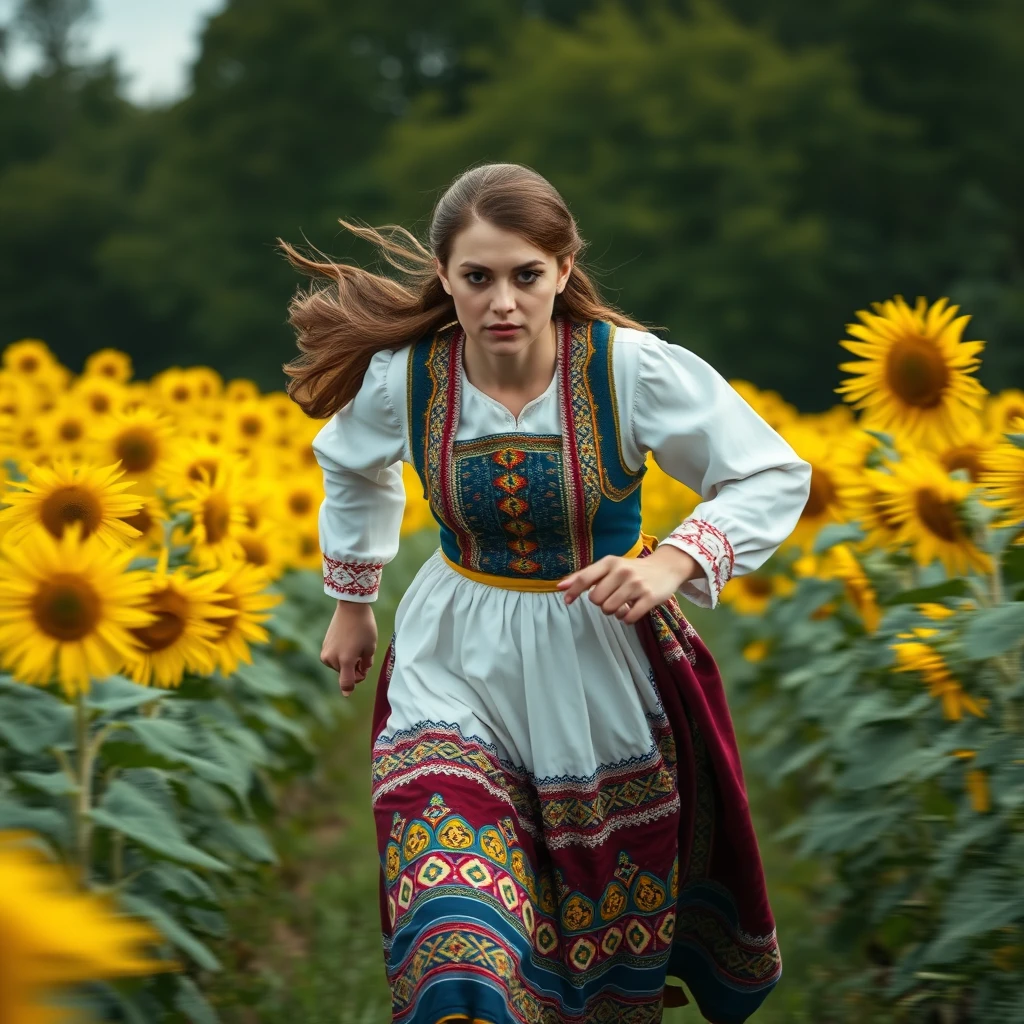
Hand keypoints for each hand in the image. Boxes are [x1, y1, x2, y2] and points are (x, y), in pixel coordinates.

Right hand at [320, 600, 377, 696]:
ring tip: (356, 647)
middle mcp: (332, 658)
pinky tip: (349, 643)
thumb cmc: (364, 627)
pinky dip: (341, 656)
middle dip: (355, 670)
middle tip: (363, 656)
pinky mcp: (324, 647)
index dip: (350, 689)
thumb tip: (359, 674)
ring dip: (348, 663)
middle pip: (345, 674)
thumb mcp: (370, 648)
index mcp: (346, 660)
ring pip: (339, 667)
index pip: (346, 683)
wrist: (351, 608)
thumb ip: (365, 665)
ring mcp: (326, 652)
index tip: (348, 694)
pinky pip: (334, 658)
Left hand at [556, 546, 700, 623]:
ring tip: (622, 604)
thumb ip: (586, 576)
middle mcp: (622, 571)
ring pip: (610, 609)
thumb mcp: (610, 567)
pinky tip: (632, 611)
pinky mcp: (649, 597)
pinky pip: (628, 618)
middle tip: (611, 598)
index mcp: (610, 562)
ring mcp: (636, 584)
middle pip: (596, 599)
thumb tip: (560, 586)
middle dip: (600, 603)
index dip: (572, 591)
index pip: (585, 578)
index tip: (566, 601)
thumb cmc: (631, 569)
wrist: (665, 567)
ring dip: (613, 612)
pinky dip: (626, 619)